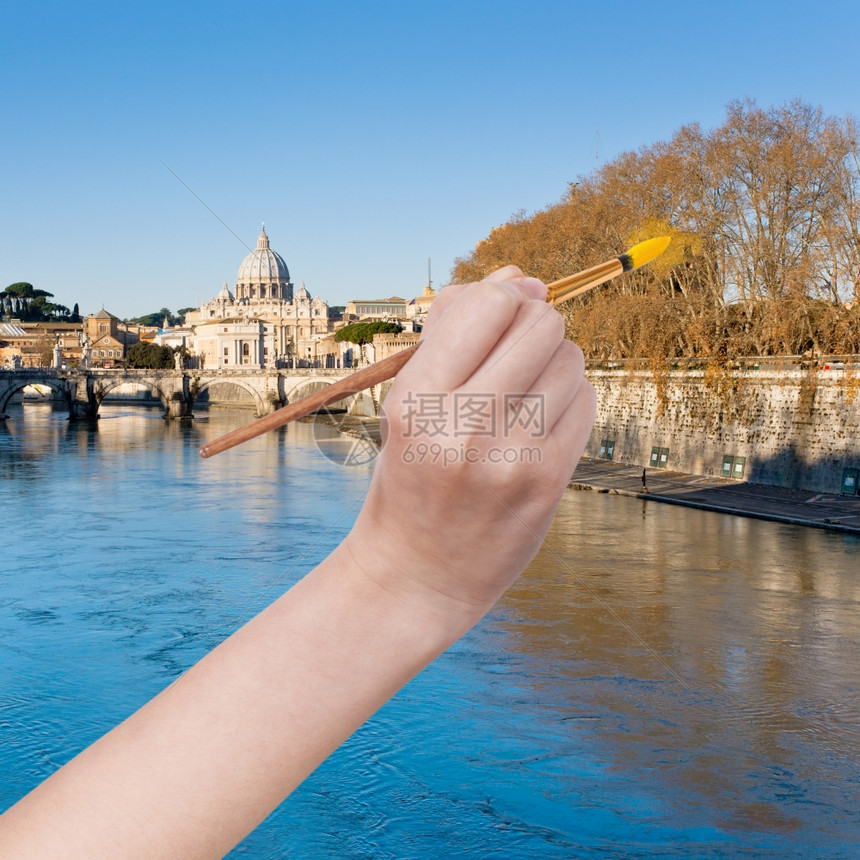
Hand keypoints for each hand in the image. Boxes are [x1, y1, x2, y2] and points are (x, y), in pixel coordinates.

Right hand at [345, 266, 595, 630]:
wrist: (418, 572)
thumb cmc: (411, 475)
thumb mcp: (409, 402)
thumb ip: (456, 332)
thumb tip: (523, 277)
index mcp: (416, 397)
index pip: (490, 305)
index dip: (506, 298)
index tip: (502, 316)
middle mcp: (462, 424)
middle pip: (543, 325)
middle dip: (536, 326)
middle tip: (518, 353)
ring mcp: (510, 457)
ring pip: (572, 361)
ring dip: (555, 365)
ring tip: (525, 394)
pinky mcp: (547, 482)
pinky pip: (586, 404)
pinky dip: (570, 400)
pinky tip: (542, 422)